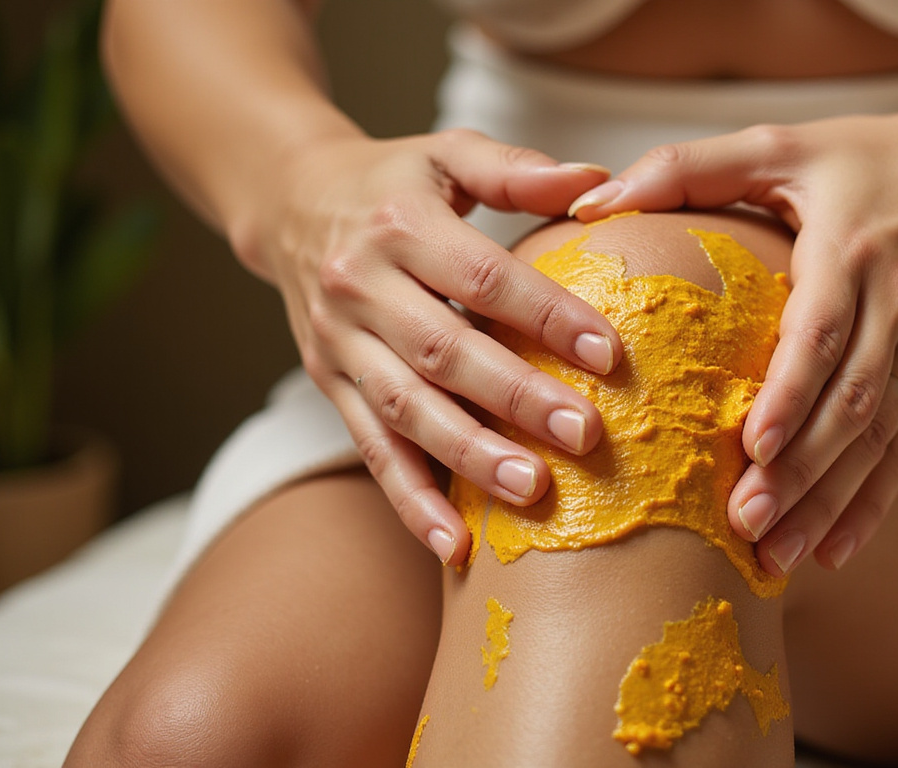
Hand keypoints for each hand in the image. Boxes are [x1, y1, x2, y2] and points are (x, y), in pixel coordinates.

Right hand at [237, 130, 622, 564]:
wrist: (289, 200)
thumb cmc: (394, 181)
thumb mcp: (449, 153)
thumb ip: (518, 170)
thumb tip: (598, 183)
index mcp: (400, 226)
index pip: (480, 278)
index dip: (544, 315)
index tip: (608, 352)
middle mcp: (361, 287)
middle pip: (444, 352)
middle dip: (516, 398)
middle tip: (586, 435)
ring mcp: (341, 344)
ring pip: (407, 411)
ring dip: (469, 457)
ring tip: (532, 490)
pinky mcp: (331, 385)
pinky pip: (372, 449)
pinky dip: (411, 501)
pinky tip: (453, 546)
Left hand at [570, 106, 897, 574]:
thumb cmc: (869, 157)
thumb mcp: (782, 143)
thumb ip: (687, 167)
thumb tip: (589, 200)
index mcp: (855, 249)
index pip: (824, 332)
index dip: (791, 394)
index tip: (751, 449)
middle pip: (853, 402)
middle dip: (801, 471)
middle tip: (746, 526)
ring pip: (881, 437)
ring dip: (831, 501)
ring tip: (780, 556)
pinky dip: (875, 502)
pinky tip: (836, 549)